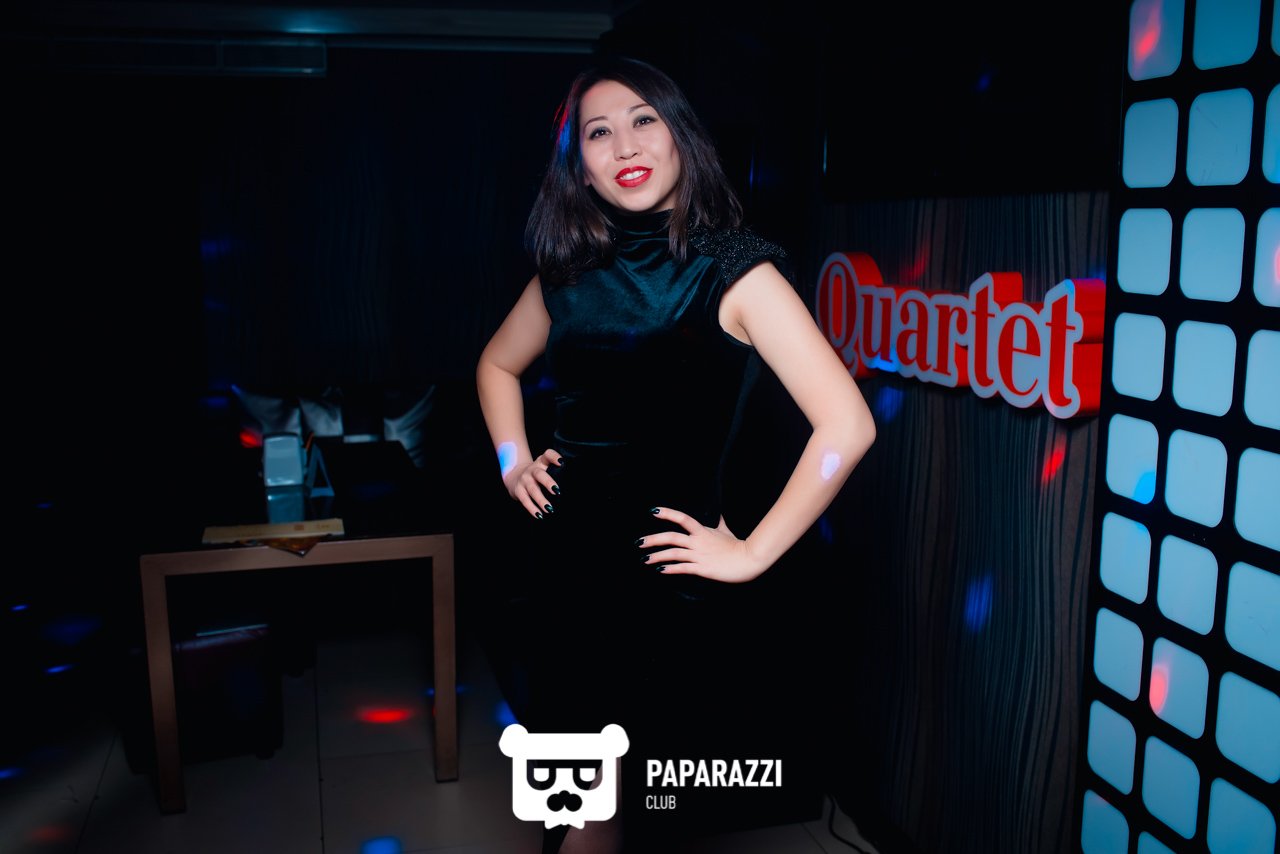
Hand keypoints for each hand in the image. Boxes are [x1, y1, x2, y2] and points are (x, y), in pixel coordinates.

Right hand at [503, 448, 561, 518]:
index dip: (553, 457)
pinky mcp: (518, 491)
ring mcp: (524, 480)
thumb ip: (556, 472)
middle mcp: (532, 470)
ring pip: (533, 490)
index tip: (561, 462)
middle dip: (548, 482)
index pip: (547, 455)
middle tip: (557, 491)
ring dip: (541, 500)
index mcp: (541, 462)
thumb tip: (574, 485)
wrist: (514, 476)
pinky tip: (539, 515)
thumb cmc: (537, 474)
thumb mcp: (543, 467)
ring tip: (550, 509)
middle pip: (539, 474)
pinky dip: (532, 509)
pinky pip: (525, 500)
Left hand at [638, 507, 769, 582]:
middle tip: (639, 542)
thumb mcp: (727, 531)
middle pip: (672, 537)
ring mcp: (700, 555)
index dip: (667, 513)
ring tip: (644, 559)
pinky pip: (683, 568)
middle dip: (653, 540)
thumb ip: (719, 522)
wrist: (748, 560)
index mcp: (703, 531)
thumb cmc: (738, 546)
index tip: (653, 511)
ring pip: (674, 553)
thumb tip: (719, 513)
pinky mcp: (703, 569)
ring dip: (657, 556)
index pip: (683, 518)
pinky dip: (670, 569)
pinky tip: (660, 570)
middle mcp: (698, 542)